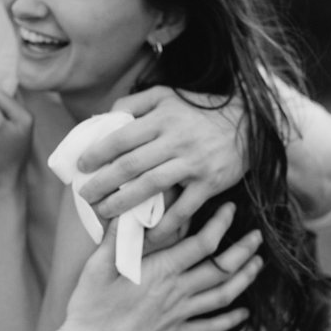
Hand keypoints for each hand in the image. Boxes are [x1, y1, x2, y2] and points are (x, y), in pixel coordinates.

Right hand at [59, 202, 262, 330]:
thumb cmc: (90, 310)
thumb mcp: (96, 268)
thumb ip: (116, 238)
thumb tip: (126, 210)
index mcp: (159, 272)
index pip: (201, 244)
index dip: (220, 225)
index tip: (229, 209)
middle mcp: (176, 293)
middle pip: (221, 269)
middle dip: (243, 250)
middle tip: (258, 236)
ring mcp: (178, 316)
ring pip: (223, 296)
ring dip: (244, 279)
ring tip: (258, 265)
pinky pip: (209, 328)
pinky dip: (229, 320)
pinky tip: (242, 314)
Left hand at [74, 86, 244, 243]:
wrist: (251, 123)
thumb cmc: (199, 110)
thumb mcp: (167, 95)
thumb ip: (134, 102)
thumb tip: (104, 118)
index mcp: (162, 117)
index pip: (121, 137)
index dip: (97, 153)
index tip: (80, 166)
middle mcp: (176, 139)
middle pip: (131, 165)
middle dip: (103, 183)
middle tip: (84, 196)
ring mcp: (194, 163)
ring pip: (151, 186)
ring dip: (123, 204)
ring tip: (103, 213)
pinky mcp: (211, 183)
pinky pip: (184, 208)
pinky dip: (165, 225)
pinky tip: (147, 236)